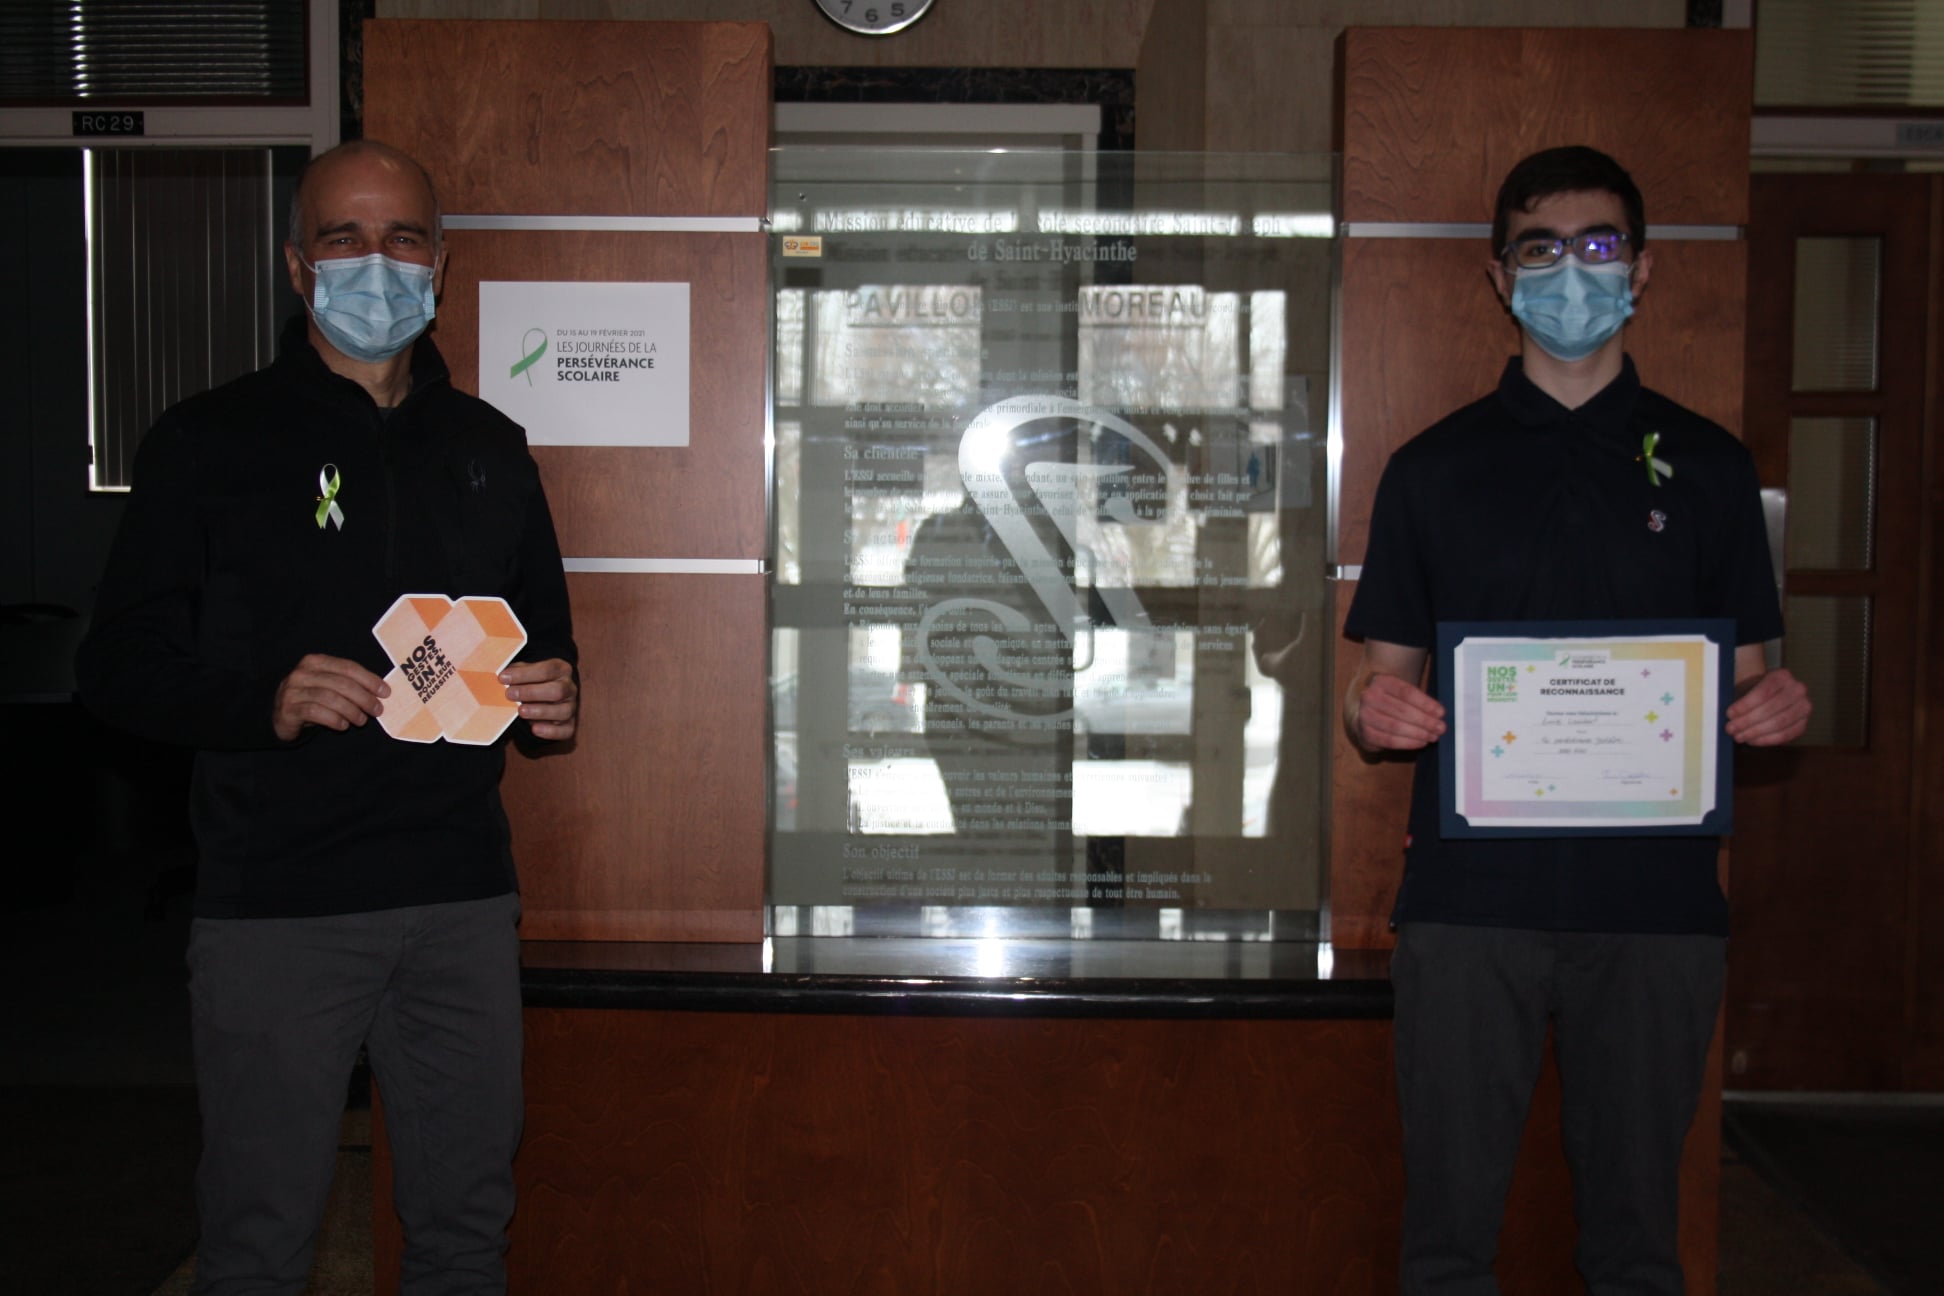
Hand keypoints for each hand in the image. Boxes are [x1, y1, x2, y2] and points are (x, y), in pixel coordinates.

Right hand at [273, 653, 387, 742]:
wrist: (278, 713)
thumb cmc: (311, 698)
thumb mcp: (328, 685)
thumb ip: (349, 684)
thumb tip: (380, 691)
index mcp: (315, 661)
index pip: (348, 667)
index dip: (369, 680)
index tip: (385, 692)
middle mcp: (302, 673)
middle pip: (341, 683)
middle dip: (364, 698)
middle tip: (377, 710)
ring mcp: (293, 691)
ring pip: (330, 698)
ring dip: (351, 711)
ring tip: (361, 720)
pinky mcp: (288, 709)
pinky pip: (316, 712)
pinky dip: (334, 719)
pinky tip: (343, 726)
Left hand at [500, 658, 577, 740]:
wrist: (545, 698)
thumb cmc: (533, 682)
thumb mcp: (526, 671)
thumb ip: (517, 671)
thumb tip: (503, 676)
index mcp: (561, 670)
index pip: (546, 670)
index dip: (524, 674)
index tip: (503, 678)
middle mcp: (569, 688)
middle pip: (557, 690)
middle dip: (532, 693)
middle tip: (510, 694)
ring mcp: (571, 707)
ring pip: (563, 711)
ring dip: (540, 712)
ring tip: (520, 711)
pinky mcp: (570, 725)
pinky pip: (566, 730)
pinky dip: (550, 731)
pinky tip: (534, 729)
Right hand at [1351, 672, 1446, 751]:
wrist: (1368, 714)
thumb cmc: (1392, 702)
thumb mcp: (1402, 694)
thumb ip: (1418, 701)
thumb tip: (1438, 715)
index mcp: (1381, 681)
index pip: (1406, 692)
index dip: (1425, 704)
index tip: (1441, 713)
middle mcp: (1369, 697)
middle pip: (1402, 710)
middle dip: (1425, 721)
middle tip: (1440, 728)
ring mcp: (1364, 715)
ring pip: (1396, 726)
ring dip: (1418, 733)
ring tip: (1433, 736)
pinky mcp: (1365, 733)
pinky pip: (1389, 740)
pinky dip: (1408, 743)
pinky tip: (1420, 742)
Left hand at [1726, 667, 1809, 745]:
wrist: (1767, 694)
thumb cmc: (1753, 691)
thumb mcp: (1746, 687)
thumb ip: (1739, 699)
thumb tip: (1729, 717)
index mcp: (1782, 676)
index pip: (1763, 693)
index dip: (1745, 705)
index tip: (1729, 714)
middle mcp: (1798, 690)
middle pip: (1771, 709)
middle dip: (1748, 721)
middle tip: (1731, 728)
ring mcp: (1804, 707)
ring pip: (1779, 724)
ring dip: (1756, 732)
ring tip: (1739, 736)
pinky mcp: (1803, 724)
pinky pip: (1786, 735)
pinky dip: (1766, 740)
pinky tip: (1752, 740)